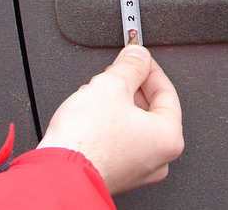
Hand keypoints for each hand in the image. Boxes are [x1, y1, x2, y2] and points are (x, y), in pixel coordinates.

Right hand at [37, 45, 183, 194]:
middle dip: (132, 86)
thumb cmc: (85, 141)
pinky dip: (110, 123)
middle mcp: (158, 158)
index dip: (149, 68)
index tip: (138, 58)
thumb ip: (130, 65)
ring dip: (118, 103)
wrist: (58, 171)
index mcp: (168, 138)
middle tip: (118, 71)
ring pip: (134, 124)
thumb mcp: (111, 85)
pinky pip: (120, 139)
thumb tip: (137, 56)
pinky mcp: (117, 172)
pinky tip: (92, 113)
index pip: (166, 91)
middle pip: (151, 109)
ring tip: (98, 92)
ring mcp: (137, 169)